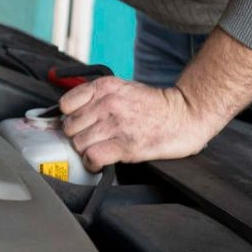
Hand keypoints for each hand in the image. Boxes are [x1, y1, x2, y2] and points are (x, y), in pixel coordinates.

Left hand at [58, 77, 221, 170]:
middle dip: (77, 136)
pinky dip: (92, 163)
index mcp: (105, 87)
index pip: (66, 104)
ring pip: (78, 143)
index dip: (69, 117)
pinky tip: (99, 162)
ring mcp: (115, 124)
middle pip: (70, 127)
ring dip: (85, 151)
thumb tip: (75, 112)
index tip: (77, 124)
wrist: (185, 114)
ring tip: (97, 150)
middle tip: (90, 139)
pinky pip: (92, 157)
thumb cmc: (155, 105)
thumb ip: (99, 97)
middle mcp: (107, 103)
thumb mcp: (123, 88)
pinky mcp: (125, 145)